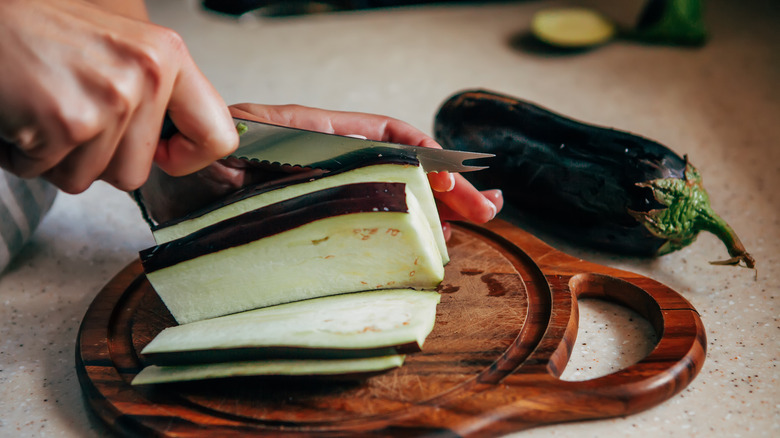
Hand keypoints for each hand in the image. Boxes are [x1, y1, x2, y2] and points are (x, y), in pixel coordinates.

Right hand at [0, 0, 237, 193]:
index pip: (218, 137)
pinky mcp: (68, 121)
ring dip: (55, 156)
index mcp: (168, 55)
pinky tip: (17, 113)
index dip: (187, 159)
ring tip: (41, 108)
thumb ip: (161, 92)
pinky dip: (22, 155)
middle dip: (93, 158)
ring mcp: (110, 100)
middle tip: (67, 112)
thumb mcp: (120, 44)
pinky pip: (46, 173)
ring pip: (89, 178)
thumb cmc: (37, 27)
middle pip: (135, 173)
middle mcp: (148, 75)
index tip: (162, 154)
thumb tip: (193, 141)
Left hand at [138, 103, 502, 235]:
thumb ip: (279, 142)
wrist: (157, 178)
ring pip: (386, 199)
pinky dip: (393, 235)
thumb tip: (323, 154)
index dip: (424, 155)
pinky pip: (361, 226)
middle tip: (486, 210)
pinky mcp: (309, 222)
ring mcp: (320, 193)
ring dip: (428, 213)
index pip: (384, 137)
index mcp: (313, 134)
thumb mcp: (238, 142)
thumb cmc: (190, 156)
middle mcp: (324, 162)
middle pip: (397, 171)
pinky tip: (416, 246)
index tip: (452, 178)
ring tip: (460, 230)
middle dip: (446, 189)